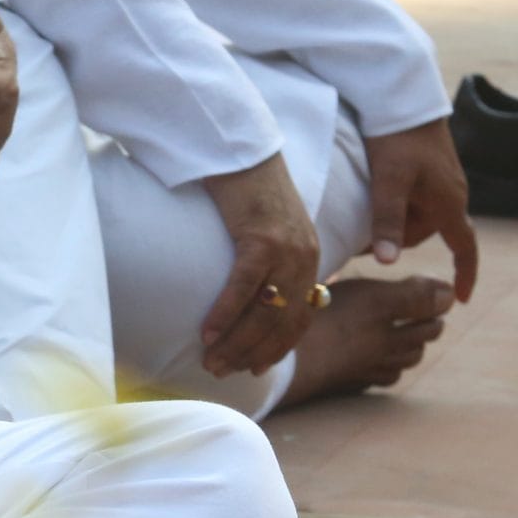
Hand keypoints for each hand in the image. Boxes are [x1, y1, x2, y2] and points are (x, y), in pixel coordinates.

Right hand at [197, 153, 322, 377]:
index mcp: (310, 257)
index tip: (256, 367)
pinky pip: (244, 286)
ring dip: (236, 341)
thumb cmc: (246, 186)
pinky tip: (208, 331)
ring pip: (266, 311)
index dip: (279, 346)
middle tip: (223, 371)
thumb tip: (251, 292)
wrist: (241, 145)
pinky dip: (226, 313)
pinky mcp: (262, 237)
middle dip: (253, 352)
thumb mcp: (268, 227)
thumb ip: (268, 259)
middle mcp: (306, 257)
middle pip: (284, 322)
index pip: (301, 316)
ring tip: (211, 360)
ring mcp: (287, 248)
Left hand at [364, 117, 478, 302]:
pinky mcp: (429, 167)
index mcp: (450, 204)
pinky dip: (394, 203)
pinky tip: (371, 193)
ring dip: (392, 220)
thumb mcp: (388, 181)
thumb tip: (386, 263)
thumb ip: (386, 221)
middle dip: (395, 239)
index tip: (461, 297)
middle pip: (424, 233)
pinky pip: (413, 197)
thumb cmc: (398, 138)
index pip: (466, 249)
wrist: (404, 96)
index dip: (464, 274)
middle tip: (359, 239)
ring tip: (360, 213)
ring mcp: (442, 180)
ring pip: (415, 215)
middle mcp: (451, 194)